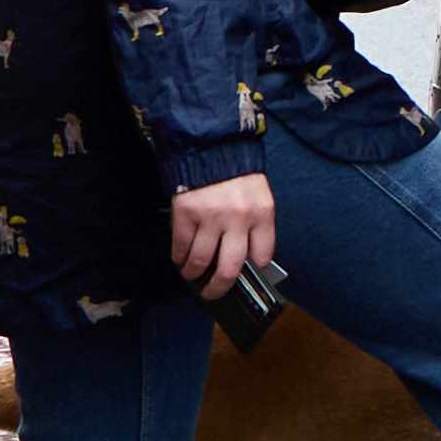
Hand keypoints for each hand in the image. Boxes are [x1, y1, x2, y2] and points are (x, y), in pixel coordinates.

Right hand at [167, 173, 277, 298]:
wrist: (211, 146)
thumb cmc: (237, 173)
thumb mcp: (258, 196)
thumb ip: (256, 225)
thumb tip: (249, 258)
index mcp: (262, 214)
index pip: (262, 255)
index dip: (252, 269)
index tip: (245, 276)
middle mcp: (238, 219)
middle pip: (230, 269)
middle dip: (219, 288)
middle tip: (212, 293)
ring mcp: (210, 218)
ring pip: (201, 261)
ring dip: (193, 274)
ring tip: (191, 275)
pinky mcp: (186, 214)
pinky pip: (181, 247)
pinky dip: (179, 257)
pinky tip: (180, 258)